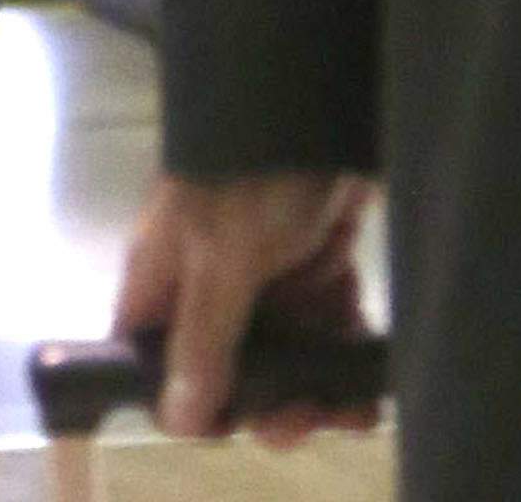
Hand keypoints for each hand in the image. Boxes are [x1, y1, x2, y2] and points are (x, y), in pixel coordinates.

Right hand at [116, 171, 378, 445]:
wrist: (324, 98)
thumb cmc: (252, 172)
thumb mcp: (222, 254)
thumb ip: (203, 336)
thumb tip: (179, 418)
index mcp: (166, 276)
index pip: (152, 358)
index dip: (187, 402)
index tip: (236, 423)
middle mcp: (210, 282)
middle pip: (226, 368)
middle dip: (268, 402)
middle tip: (308, 417)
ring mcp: (263, 274)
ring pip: (283, 355)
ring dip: (316, 389)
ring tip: (351, 407)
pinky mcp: (313, 263)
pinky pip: (324, 328)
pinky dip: (345, 356)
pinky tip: (368, 378)